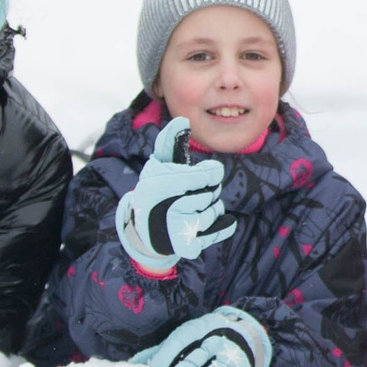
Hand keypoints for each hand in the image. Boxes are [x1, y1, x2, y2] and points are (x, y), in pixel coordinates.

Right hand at [115, 119, 238, 275]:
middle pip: (212, 193)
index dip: (210, 174)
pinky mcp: (188, 247)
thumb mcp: (158, 166)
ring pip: (215, 211)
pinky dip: (222, 226)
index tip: (205, 175)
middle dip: (207, 192)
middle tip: (190, 196)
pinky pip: (222, 229)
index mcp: (161, 184)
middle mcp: (168, 207)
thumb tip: (182, 120)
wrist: (144, 232)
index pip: (209, 175)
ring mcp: (178, 230)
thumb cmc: (156, 191)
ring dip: (210, 209)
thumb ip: (169, 143)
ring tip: (191, 211)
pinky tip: (210, 223)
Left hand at [136, 307, 271, 366]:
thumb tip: (132, 365)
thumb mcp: (183, 339)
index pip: (180, 341)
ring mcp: (229, 357)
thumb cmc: (201, 341)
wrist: (242, 333)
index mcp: (197, 330)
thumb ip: (159, 352)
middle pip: (194, 359)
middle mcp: (213, 342)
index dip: (166, 356)